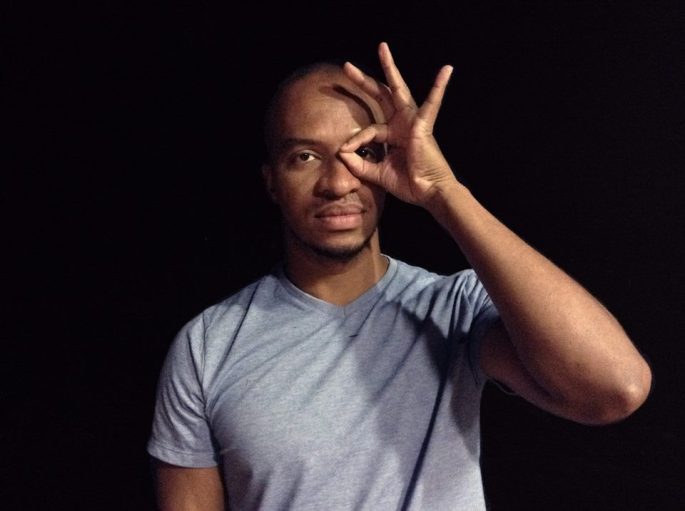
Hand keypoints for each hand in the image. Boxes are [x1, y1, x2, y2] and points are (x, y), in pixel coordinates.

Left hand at [339, 42, 457, 206]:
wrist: (429, 193)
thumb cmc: (409, 183)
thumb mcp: (377, 173)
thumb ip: (359, 164)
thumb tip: (341, 152)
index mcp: (392, 135)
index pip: (367, 130)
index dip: (354, 139)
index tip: (344, 150)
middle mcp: (401, 124)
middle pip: (380, 96)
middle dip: (363, 81)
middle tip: (347, 67)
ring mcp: (412, 122)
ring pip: (398, 90)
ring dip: (390, 68)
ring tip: (382, 48)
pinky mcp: (423, 125)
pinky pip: (432, 103)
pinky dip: (439, 87)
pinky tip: (446, 70)